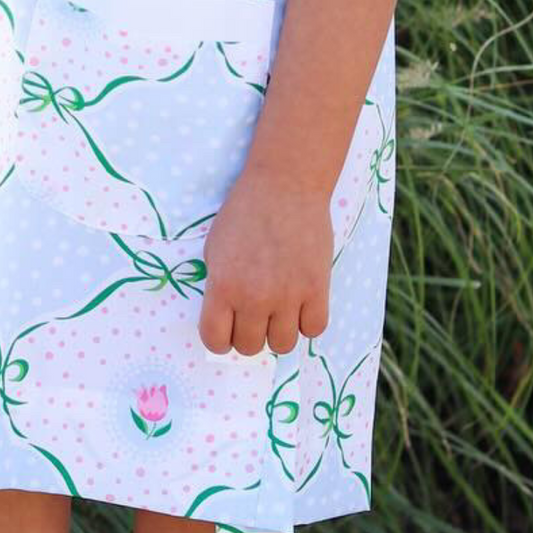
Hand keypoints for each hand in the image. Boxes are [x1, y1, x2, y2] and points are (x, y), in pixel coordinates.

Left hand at [195, 169, 333, 358]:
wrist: (285, 186)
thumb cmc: (244, 213)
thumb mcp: (214, 249)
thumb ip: (219, 286)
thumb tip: (226, 319)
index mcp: (223, 286)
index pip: (215, 340)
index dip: (219, 339)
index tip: (226, 328)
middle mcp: (254, 297)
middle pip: (249, 347)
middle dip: (248, 335)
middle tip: (253, 315)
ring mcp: (288, 296)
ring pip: (282, 345)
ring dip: (278, 332)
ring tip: (278, 311)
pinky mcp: (318, 289)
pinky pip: (314, 330)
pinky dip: (307, 322)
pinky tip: (301, 304)